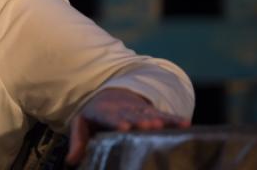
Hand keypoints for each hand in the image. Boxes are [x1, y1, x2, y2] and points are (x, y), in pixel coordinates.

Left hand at [64, 88, 190, 165]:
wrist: (112, 95)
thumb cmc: (96, 115)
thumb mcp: (82, 124)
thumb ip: (78, 142)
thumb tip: (70, 161)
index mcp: (104, 112)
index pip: (109, 116)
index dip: (116, 120)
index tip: (123, 126)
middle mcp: (123, 110)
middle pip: (132, 115)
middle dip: (139, 120)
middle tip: (148, 125)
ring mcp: (139, 110)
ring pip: (149, 114)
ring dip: (157, 120)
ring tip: (163, 125)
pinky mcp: (153, 113)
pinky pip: (165, 116)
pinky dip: (174, 120)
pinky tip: (185, 124)